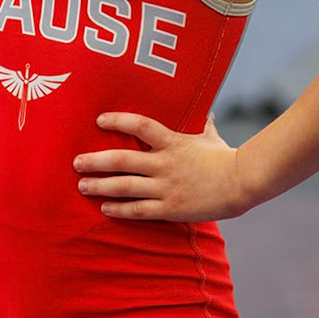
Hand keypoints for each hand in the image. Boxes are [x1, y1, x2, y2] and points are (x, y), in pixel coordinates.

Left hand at [72, 111, 250, 221]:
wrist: (242, 183)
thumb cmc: (225, 157)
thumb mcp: (210, 134)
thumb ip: (200, 121)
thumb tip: (202, 107)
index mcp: (172, 141)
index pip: (140, 125)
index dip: (118, 121)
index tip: (99, 120)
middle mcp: (164, 163)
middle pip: (122, 160)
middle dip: (96, 161)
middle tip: (76, 162)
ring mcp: (166, 187)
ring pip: (125, 187)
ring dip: (100, 186)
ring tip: (82, 185)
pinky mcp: (170, 207)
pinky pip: (139, 210)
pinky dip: (120, 210)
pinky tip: (105, 209)